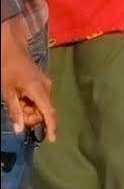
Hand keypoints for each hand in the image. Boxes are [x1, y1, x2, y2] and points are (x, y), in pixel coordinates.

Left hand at [1, 20, 56, 140]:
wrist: (10, 49)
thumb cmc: (7, 70)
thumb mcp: (7, 93)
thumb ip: (15, 111)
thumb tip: (20, 130)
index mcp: (39, 90)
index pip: (48, 112)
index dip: (51, 127)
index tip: (52, 140)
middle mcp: (47, 88)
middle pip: (44, 111)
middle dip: (32, 117)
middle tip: (16, 113)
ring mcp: (46, 84)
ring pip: (41, 105)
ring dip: (30, 109)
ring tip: (15, 101)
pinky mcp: (43, 82)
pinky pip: (40, 98)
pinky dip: (31, 103)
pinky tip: (20, 97)